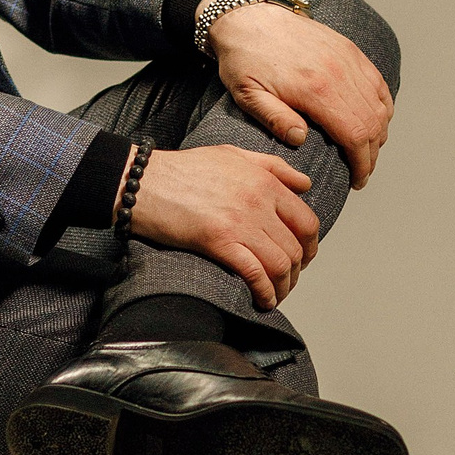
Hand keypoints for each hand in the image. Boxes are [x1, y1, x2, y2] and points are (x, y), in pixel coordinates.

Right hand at [125, 144, 318, 308]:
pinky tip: (262, 301)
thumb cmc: (183, 168)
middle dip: (296, 272)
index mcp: (265, 181)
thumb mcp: (233, 153)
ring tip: (275, 295)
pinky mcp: (219, 242)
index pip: (306, 221)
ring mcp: (240, 223)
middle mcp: (258, 202)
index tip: (302, 259)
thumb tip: (305, 184)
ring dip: (283, 286)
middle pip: (296, 248)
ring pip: (280, 264)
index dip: (310, 247)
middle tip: (287, 281)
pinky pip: (255, 274)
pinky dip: (264, 292)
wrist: (144, 181)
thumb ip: (273, 166)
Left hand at [206, 5, 394, 187]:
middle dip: (372, 154)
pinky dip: (383, 105)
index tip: (358, 180)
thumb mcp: (248, 94)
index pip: (355, 135)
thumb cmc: (245, 58)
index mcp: (315, 89)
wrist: (248, 16)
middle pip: (373, 123)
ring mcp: (348, 58)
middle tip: (362, 173)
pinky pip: (378, 82)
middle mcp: (339, 73)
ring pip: (380, 104)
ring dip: (379, 132)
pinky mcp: (349, 49)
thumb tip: (300, 140)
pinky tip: (376, 120)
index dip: (361, 163)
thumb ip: (275, 119)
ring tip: (367, 151)